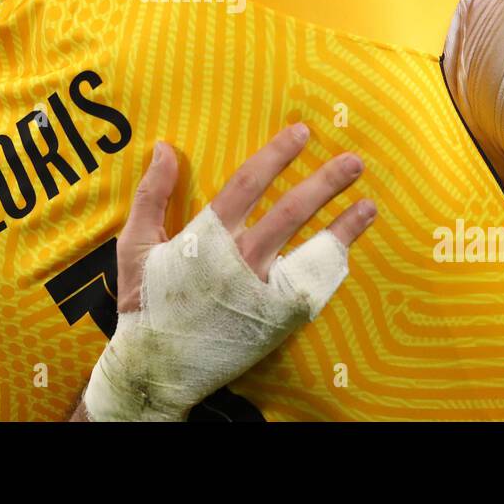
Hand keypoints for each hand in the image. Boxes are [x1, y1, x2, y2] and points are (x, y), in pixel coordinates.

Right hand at [83, 123, 375, 420]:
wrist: (158, 369)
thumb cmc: (144, 303)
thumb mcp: (133, 245)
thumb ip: (151, 195)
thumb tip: (163, 148)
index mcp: (206, 239)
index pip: (248, 183)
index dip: (276, 155)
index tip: (302, 133)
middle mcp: (240, 262)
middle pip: (290, 212)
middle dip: (325, 184)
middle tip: (354, 162)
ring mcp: (262, 294)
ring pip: (311, 252)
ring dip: (343, 226)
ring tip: (369, 205)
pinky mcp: (277, 321)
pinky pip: (313, 288)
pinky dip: (332, 266)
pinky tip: (348, 249)